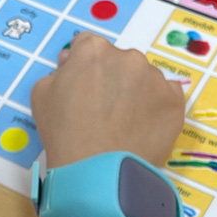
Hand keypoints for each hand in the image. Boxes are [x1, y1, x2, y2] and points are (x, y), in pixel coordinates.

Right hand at [30, 34, 183, 168]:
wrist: (97, 171)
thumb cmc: (64, 133)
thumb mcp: (42, 94)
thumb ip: (59, 71)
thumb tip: (72, 63)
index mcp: (93, 50)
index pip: (88, 45)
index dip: (84, 65)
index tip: (84, 84)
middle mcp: (128, 57)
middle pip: (119, 61)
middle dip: (112, 77)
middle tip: (103, 108)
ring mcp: (155, 78)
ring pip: (144, 78)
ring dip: (136, 91)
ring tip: (124, 122)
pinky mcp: (174, 101)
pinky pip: (167, 95)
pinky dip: (157, 105)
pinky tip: (143, 125)